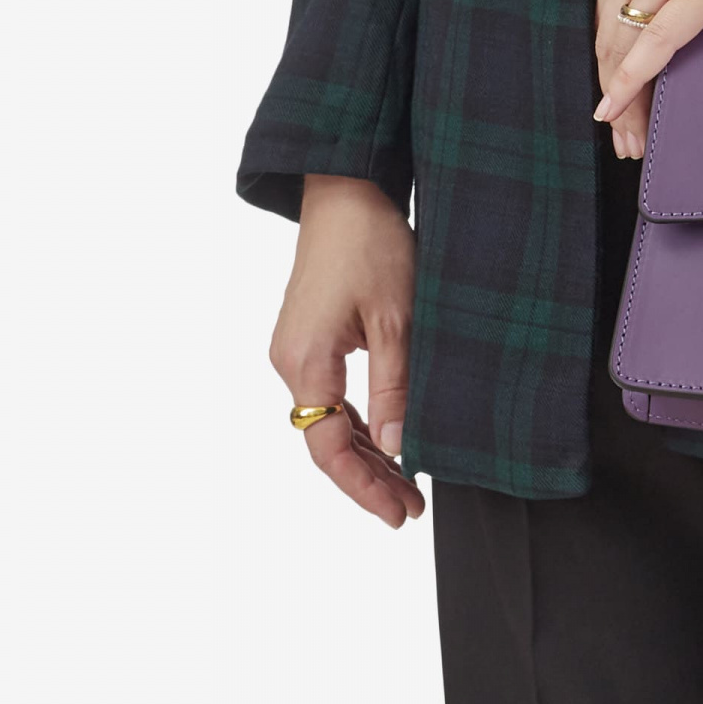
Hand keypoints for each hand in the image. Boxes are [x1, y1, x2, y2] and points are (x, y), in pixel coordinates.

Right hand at [268, 175, 426, 526]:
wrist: (345, 191)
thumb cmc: (372, 244)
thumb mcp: (398, 319)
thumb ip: (397, 387)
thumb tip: (401, 450)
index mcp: (305, 361)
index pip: (328, 447)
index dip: (363, 487)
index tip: (398, 512)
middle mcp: (290, 362)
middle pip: (326, 441)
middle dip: (369, 479)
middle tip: (412, 509)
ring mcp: (296, 350)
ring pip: (329, 421)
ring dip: (366, 453)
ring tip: (408, 487)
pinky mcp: (308, 338)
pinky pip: (330, 396)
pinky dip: (359, 422)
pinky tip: (389, 440)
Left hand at [595, 0, 702, 156]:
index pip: (605, 12)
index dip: (605, 63)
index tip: (610, 101)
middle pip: (610, 36)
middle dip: (610, 91)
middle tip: (618, 136)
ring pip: (627, 46)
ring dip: (626, 100)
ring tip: (629, 139)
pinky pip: (657, 42)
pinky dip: (633, 79)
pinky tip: (621, 106)